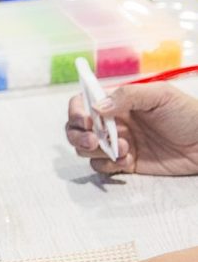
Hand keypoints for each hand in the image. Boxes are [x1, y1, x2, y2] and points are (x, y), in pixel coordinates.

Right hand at [66, 83, 197, 174]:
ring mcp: (116, 143)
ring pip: (84, 149)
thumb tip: (97, 107)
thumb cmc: (188, 114)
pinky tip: (128, 160)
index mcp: (117, 102)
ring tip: (124, 148)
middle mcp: (112, 122)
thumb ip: (127, 96)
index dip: (77, 112)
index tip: (86, 121)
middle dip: (78, 136)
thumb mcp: (160, 95)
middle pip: (75, 129)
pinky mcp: (123, 162)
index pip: (83, 103)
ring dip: (97, 150)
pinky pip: (101, 166)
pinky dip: (109, 165)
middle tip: (93, 140)